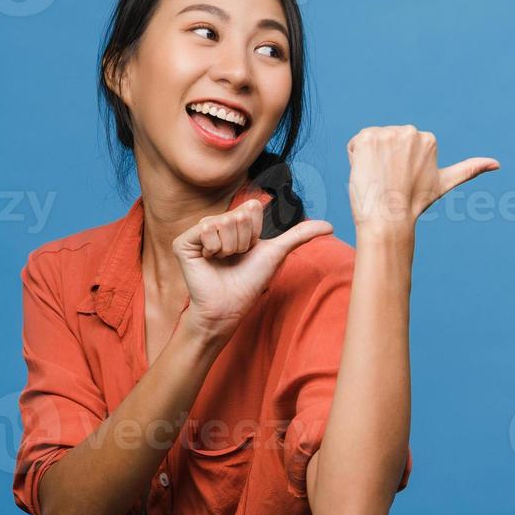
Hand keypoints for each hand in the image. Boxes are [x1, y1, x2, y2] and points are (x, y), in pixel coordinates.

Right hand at [175, 197, 332, 337]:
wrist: (230, 306)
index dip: (255, 232)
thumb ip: (301, 235)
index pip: (251, 208)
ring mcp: (198, 231)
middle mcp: (215, 222)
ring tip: (223, 261)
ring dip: (230, 248)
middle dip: (243, 241)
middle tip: (236, 258)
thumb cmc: (251, 281)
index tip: (250, 249)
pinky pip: (205, 230)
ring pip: (223, 223)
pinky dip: (214, 249)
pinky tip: (210, 261)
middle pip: (237, 215)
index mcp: (235, 221)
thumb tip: (331, 226)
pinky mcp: (183, 241)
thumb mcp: (278, 253)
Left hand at [347, 125, 499, 236]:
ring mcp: (388, 133)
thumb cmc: (415, 204)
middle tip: (389, 181)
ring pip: (370, 143)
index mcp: (428, 138)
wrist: (389, 218)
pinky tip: (367, 172)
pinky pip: (355, 144)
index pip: (400, 145)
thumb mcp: (445, 182)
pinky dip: (356, 159)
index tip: (403, 180)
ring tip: (378, 178)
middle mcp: (410, 131)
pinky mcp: (368, 138)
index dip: (398, 165)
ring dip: (369, 160)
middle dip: (383, 160)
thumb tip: (498, 164)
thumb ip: (470, 169)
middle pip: (385, 141)